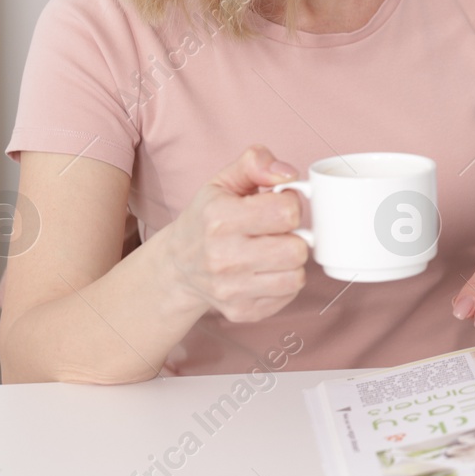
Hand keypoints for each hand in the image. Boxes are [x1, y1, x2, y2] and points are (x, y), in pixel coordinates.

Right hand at [161, 145, 309, 323]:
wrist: (178, 265)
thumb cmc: (206, 219)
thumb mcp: (224, 181)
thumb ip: (255, 163)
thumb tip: (288, 174)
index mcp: (219, 219)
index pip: (286, 212)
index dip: (290, 203)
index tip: (278, 204)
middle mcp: (222, 258)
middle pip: (296, 249)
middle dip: (294, 235)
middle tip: (278, 231)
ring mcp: (231, 290)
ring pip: (296, 277)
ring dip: (291, 261)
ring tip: (273, 250)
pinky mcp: (241, 312)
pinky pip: (288, 296)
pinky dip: (284, 282)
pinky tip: (266, 270)